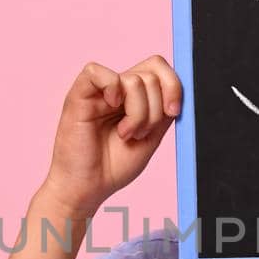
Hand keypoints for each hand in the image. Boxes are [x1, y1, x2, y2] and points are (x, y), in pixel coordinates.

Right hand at [37, 55, 182, 216]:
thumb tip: (180, 90)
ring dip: (138, 113)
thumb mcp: (151, 139)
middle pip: (151, 72)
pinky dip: (111, 88)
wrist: (87, 189)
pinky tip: (110, 108)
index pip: (158, 68)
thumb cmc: (112, 168)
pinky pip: (95, 71)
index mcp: (134, 98)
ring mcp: (98, 91)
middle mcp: (117, 90)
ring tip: (125, 134)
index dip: (173, 86)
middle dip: (155, 108)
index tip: (173, 112)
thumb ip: (164, 113)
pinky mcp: (78, 95)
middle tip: (141, 133)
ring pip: (133, 79)